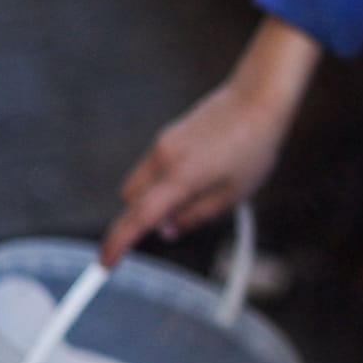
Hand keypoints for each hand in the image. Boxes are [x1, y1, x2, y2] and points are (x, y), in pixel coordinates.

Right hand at [100, 18, 320, 264]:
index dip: (118, 243)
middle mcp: (163, 158)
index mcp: (181, 178)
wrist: (258, 98)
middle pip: (129, 200)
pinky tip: (202, 170)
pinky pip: (152, 167)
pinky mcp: (168, 135)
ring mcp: (162, 143)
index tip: (104, 264)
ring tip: (202, 188)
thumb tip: (167, 230)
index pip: (139, 217)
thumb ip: (196, 216)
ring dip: (153, 197)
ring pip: (139, 183)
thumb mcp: (233, 194)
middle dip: (140, 217)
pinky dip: (162, 180)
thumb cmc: (253, 149)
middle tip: (177, 221)